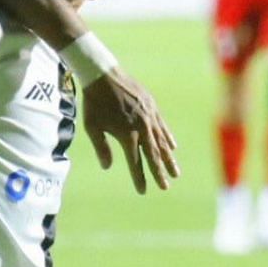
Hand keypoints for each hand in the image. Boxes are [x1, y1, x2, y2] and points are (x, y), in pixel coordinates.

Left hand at [80, 72, 178, 193]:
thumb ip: (101, 147)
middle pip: (153, 155)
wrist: (103, 75)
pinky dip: (168, 138)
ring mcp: (149, 116)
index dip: (139, 177)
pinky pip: (162, 126)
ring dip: (168, 158)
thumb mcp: (92, 127)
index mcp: (126, 134)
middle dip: (159, 172)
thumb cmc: (94, 103)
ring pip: (161, 142)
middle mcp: (141, 127)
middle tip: (165, 187)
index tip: (142, 191)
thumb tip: (107, 167)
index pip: (134, 162)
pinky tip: (173, 147)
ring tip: (175, 173)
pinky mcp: (152, 107)